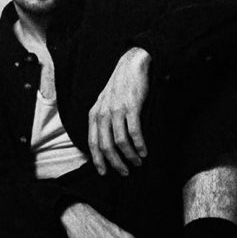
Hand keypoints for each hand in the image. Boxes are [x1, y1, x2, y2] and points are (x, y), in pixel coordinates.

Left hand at [88, 47, 150, 175]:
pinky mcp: (131, 107)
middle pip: (105, 146)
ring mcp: (116, 110)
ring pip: (120, 142)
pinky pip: (134, 132)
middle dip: (115, 162)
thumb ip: (102, 120)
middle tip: (124, 172)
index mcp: (94, 114)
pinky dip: (139, 145)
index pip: (92, 142)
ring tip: (137, 162)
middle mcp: (102, 113)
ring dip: (130, 156)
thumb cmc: (120, 86)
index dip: (97, 160)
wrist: (131, 65)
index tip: (104, 172)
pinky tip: (144, 151)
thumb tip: (107, 143)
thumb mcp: (104, 103)